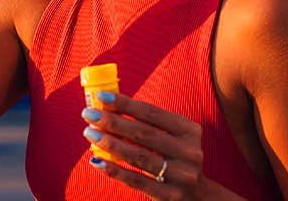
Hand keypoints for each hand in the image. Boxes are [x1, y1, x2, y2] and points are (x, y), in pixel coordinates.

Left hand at [82, 92, 222, 200]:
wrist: (198, 196)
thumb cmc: (176, 158)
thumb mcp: (173, 137)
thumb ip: (147, 124)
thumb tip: (108, 107)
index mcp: (189, 131)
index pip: (152, 113)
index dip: (126, 104)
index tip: (102, 96)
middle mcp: (189, 152)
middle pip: (144, 134)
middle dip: (113, 121)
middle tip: (89, 113)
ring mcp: (180, 176)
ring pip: (139, 156)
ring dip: (111, 143)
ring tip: (90, 132)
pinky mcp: (169, 196)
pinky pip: (136, 181)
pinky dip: (115, 170)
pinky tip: (97, 160)